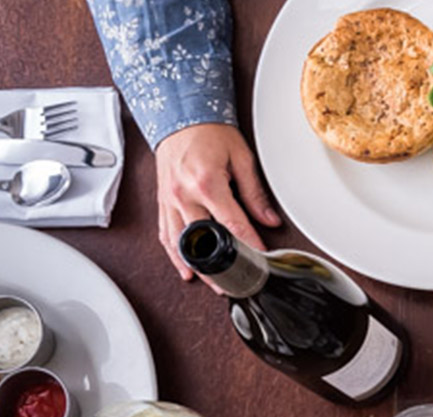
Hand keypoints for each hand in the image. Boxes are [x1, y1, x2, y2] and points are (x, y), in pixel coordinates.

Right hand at [153, 123, 281, 280]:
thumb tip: (270, 220)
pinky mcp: (162, 202)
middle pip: (204, 241)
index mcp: (207, 183)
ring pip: (181, 243)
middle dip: (222, 264)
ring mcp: (169, 200)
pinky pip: (166, 234)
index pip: (233, 225)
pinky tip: (185, 269)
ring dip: (197, 267)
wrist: (181, 117)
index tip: (261, 257)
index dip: (249, 244)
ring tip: (213, 284)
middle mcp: (184, 195)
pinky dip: (175, 254)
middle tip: (237, 282)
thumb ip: (255, 193)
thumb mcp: (242, 158)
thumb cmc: (210, 133)